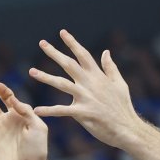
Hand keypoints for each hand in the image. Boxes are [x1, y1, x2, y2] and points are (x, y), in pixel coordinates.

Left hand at [28, 29, 143, 148]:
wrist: (127, 128)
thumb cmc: (123, 107)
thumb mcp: (120, 84)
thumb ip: (110, 68)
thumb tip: (106, 51)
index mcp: (98, 76)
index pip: (83, 55)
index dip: (72, 43)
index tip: (62, 32)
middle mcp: (90, 83)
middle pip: (69, 64)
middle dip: (55, 53)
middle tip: (42, 43)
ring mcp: (86, 97)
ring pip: (61, 84)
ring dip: (45, 77)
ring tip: (31, 72)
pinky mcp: (83, 113)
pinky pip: (62, 110)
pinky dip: (49, 111)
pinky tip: (36, 110)